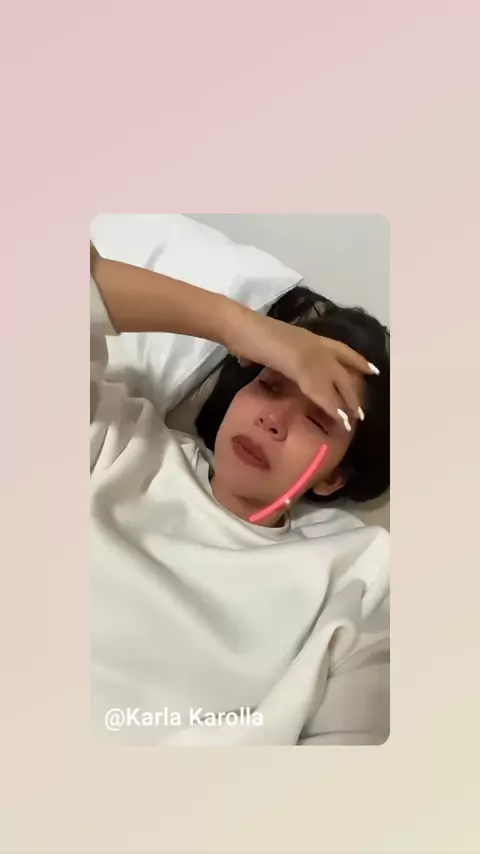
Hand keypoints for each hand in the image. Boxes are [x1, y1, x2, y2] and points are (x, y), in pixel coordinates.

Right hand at [229, 310, 378, 428]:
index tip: (373, 370)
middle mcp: (315, 345)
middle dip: (353, 390)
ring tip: (354, 419)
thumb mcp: (269, 344)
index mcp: (309, 338)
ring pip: (337, 382)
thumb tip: (251, 360)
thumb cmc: (248, 334)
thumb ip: (271, 354)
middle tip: (362, 409)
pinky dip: (331, 406)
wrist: (242, 327)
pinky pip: (322, 391)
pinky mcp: (303, 369)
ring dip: (346, 402)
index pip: (341, 349)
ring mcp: (311, 355)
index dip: (357, 360)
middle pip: (343, 370)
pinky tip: (339, 418)